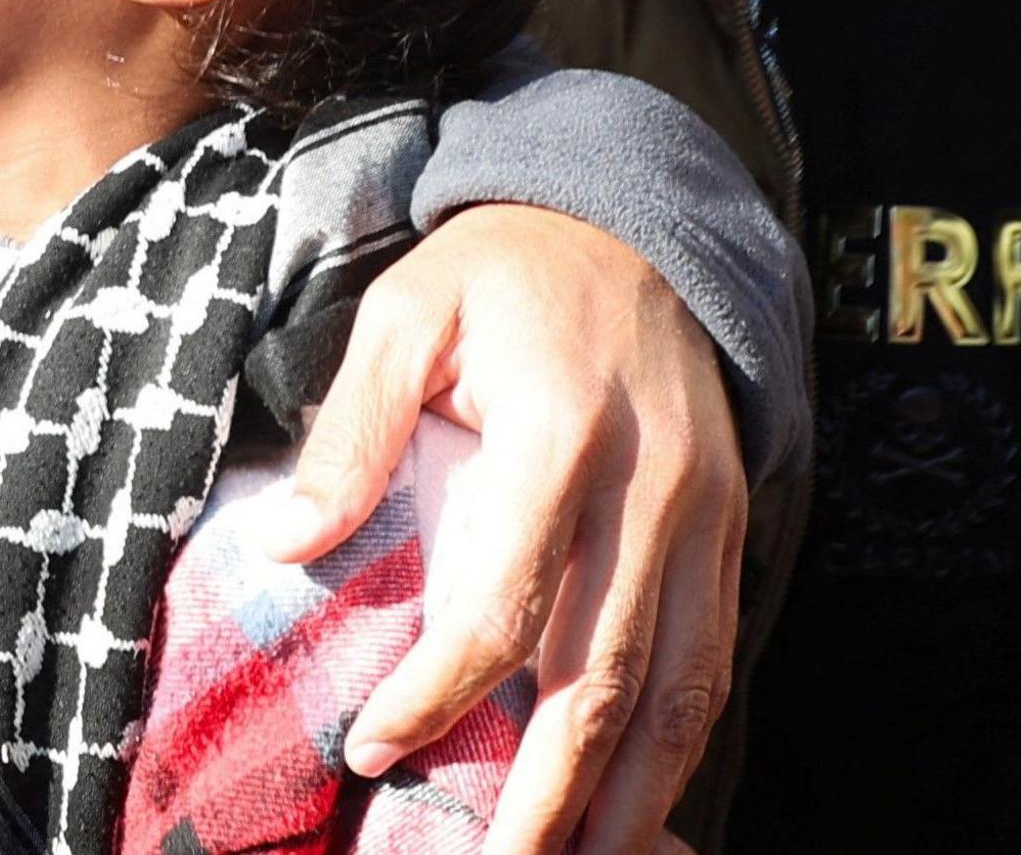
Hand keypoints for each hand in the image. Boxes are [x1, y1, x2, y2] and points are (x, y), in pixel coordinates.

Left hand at [253, 205, 743, 854]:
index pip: (501, 603)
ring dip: (627, 798)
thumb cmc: (503, 273)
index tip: (373, 746)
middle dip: (545, 791)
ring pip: (678, 689)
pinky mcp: (733, 532)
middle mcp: (648, 490)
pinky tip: (637, 809)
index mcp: (559, 432)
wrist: (637, 223)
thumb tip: (287, 543)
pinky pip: (715, 661)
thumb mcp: (410, 311)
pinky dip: (682, 747)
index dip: (438, 692)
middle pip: (603, 674)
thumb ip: (352, 428)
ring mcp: (703, 518)